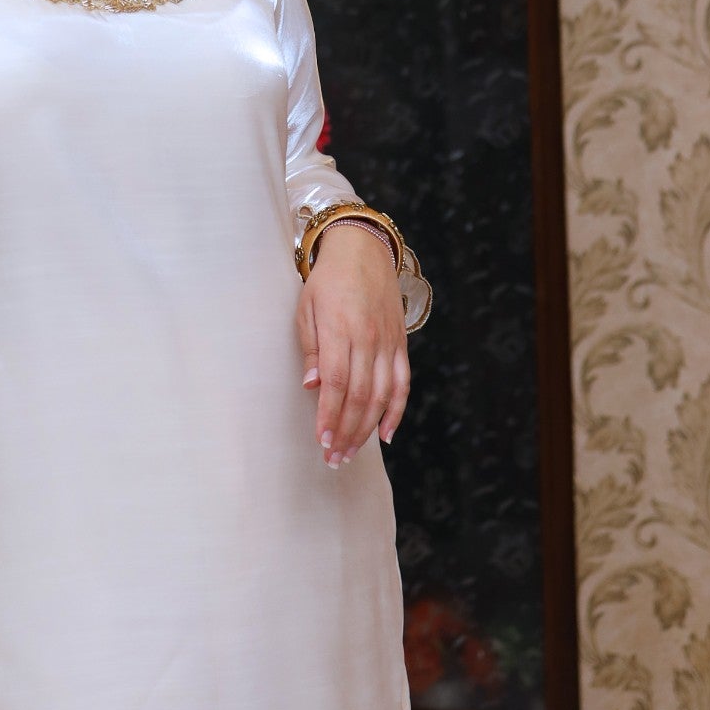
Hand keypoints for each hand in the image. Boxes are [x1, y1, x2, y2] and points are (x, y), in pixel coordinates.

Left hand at [296, 223, 409, 466]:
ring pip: (381, 396)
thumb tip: (312, 386)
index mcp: (340, 329)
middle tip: (333, 459)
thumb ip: (311, 348)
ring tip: (351, 452)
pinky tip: (385, 435)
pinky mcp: (400, 344)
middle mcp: (367, 338)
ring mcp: (387, 343)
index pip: (337, 382)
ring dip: (366, 429)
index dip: (329, 415)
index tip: (321, 441)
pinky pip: (402, 384)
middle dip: (345, 432)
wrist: (363, 250)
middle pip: (360, 396)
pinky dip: (396, 411)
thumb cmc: (327, 281)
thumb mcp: (307, 307)